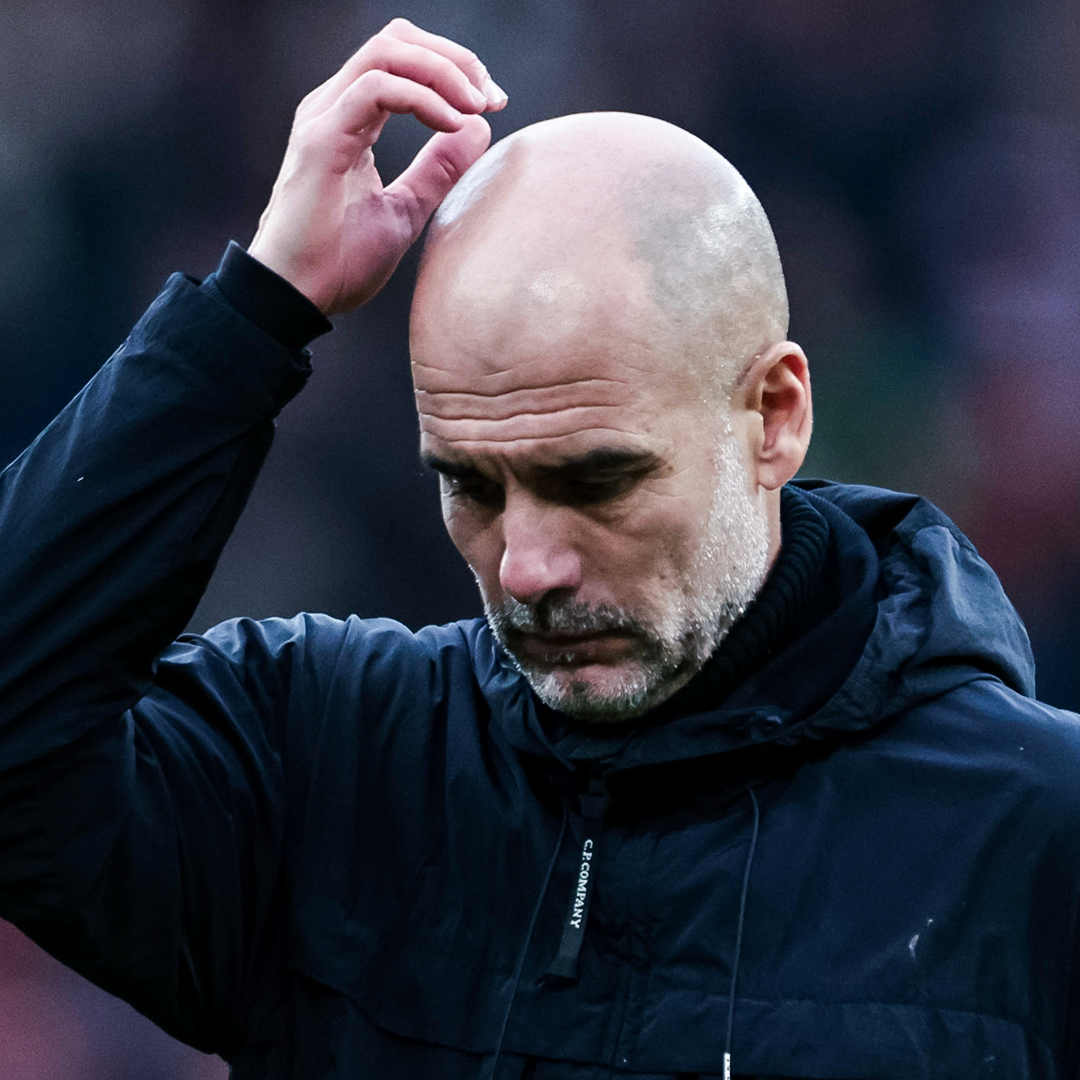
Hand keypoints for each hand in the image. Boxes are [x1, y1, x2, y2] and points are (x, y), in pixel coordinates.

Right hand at [247, 18, 505, 314]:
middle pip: (397, 40)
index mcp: (350, 118)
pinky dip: (422, 99)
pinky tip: (452, 125)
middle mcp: (333, 106)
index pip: (402, 58)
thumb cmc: (339, 261)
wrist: (297, 297)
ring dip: (442, 71)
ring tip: (476, 107)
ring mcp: (323, 118)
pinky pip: (376, 90)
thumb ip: (437, 170)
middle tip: (491, 97)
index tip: (492, 105)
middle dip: (454, 59)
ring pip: (387, 51)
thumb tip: (477, 130)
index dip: (454, 69)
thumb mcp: (405, 210)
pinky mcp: (320, 139)